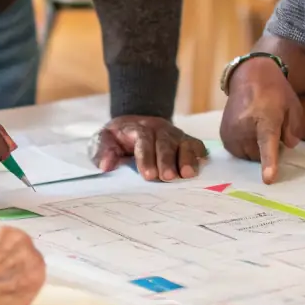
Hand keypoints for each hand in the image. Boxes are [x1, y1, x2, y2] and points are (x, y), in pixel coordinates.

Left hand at [89, 116, 207, 181]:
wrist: (131, 127)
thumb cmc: (116, 140)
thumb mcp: (102, 142)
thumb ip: (102, 152)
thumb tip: (106, 165)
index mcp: (137, 128)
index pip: (143, 139)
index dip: (146, 156)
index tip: (147, 175)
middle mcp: (159, 129)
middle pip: (165, 141)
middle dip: (167, 160)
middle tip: (167, 178)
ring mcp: (174, 134)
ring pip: (183, 143)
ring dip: (186, 158)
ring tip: (188, 174)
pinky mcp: (185, 142)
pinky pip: (196, 145)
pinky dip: (200, 154)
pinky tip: (202, 166)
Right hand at [220, 61, 302, 182]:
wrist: (249, 76)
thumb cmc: (275, 93)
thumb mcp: (293, 108)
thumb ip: (294, 130)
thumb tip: (287, 147)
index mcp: (265, 120)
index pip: (267, 145)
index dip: (269, 163)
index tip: (268, 179)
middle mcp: (244, 127)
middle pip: (258, 156)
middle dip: (266, 150)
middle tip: (271, 130)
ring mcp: (230, 131)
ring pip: (247, 156)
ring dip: (255, 149)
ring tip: (257, 127)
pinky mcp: (223, 134)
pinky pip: (237, 152)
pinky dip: (245, 146)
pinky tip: (248, 131)